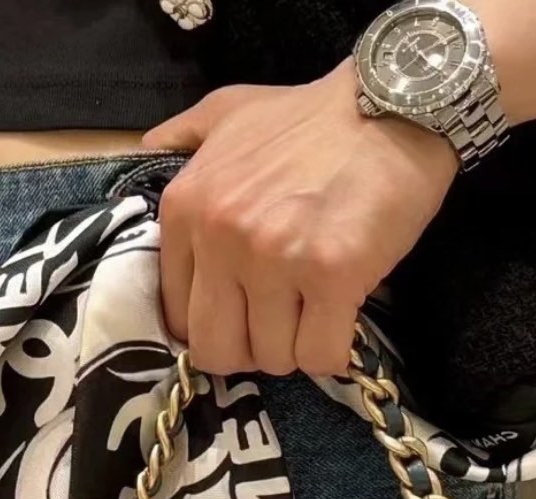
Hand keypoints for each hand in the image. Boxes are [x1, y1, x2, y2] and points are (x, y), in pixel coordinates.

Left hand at [142, 64, 457, 378]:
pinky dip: (333, 350)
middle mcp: (221, 236)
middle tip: (282, 322)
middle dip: (251, 350)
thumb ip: (181, 138)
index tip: (246, 311)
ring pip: (273, 359)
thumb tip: (144, 149)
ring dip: (298, 347)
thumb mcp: (228, 112)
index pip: (179, 318)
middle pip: (218, 352)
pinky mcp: (332, 274)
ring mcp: (275, 258)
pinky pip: (320, 356)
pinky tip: (343, 315)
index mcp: (186, 208)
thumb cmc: (310, 116)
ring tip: (318, 306)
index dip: (217, 325)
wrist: (391, 102)